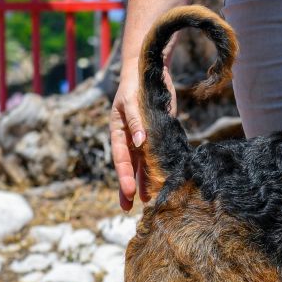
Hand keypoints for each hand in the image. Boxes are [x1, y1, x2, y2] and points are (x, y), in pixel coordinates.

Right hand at [110, 69, 173, 210]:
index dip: (124, 176)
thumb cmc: (135, 86)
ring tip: (146, 202)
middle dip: (129, 187)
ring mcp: (144, 140)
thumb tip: (140, 142)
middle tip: (128, 208)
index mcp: (119, 132)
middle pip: (129, 167)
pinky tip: (163, 183)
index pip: (121, 158)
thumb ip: (136, 122)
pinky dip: (159, 169)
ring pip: (143, 165)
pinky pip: (158, 156)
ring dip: (145, 182)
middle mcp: (130, 139)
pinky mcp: (159, 137)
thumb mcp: (133, 101)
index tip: (129, 192)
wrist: (148, 73)